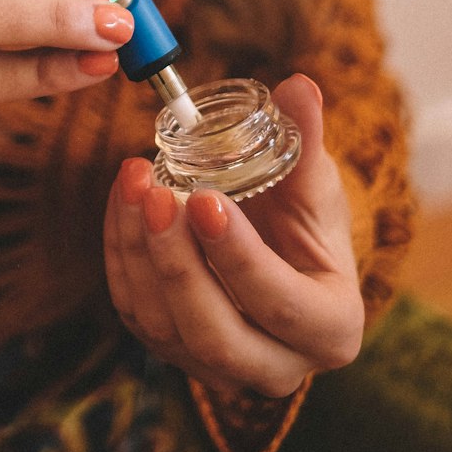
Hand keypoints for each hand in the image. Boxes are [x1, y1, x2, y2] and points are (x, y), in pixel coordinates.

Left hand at [104, 74, 364, 396]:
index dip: (239, 257)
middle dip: (177, 263)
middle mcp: (277, 365)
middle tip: (156, 192)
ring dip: (139, 251)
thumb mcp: (313, 180)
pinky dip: (121, 251)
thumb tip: (299, 86)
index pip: (281, 305)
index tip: (203, 197)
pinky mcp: (172, 348)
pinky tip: (124, 195)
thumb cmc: (303, 215)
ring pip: (164, 326)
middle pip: (216, 335)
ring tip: (135, 178)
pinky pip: (134, 308)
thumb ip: (305, 138)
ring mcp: (218, 365)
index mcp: (329, 327)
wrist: (277, 246)